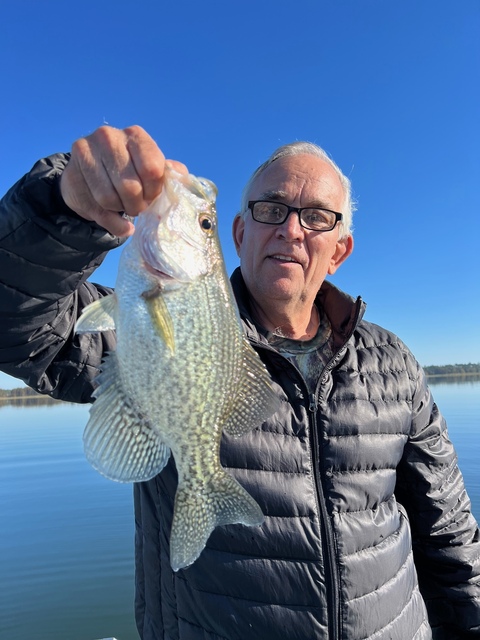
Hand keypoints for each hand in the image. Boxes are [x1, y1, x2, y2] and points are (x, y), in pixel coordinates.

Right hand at [60, 125, 186, 236]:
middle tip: (138, 207)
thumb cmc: (127, 173)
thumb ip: (168, 173)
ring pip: (109, 198)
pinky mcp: (71, 173)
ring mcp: (86, 152)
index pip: (153, 170)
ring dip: (121, 210)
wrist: (89, 177)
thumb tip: (181, 177)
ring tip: (123, 206)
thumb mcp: (150, 170)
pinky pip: (95, 208)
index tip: (152, 196)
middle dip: (137, 205)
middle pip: (130, 187)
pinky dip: (110, 222)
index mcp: (135, 135)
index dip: (154, 191)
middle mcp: (109, 137)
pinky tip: (115, 219)